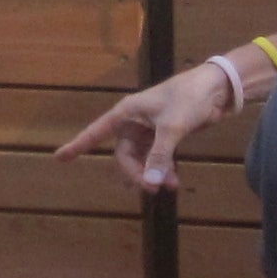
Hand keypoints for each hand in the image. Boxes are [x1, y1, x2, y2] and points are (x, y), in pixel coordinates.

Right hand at [57, 64, 237, 195]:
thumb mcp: (172, 128)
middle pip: (124, 156)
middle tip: (153, 188)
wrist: (218, 88)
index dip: (78, 145)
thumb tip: (150, 182)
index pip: (96, 132)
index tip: (58, 158)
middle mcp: (134, 121)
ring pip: (142, 159)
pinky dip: (164, 169)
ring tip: (170, 186)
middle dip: (136, 173)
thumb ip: (160, 156)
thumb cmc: (189, 98)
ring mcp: (150, 129)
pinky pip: (156, 157)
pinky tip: (175, 180)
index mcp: (127, 113)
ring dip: (153, 173)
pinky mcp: (165, 135)